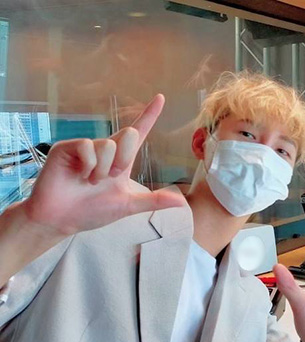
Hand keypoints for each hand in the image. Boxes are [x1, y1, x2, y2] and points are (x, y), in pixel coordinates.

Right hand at [22, 94, 185, 236]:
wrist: (62, 220)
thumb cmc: (92, 211)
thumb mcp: (128, 205)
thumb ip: (154, 201)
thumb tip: (181, 203)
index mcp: (121, 160)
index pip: (139, 132)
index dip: (150, 114)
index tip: (160, 97)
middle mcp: (105, 149)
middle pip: (129, 134)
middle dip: (124, 160)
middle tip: (109, 178)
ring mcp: (86, 147)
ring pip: (108, 144)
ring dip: (103, 169)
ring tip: (91, 181)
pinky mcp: (67, 147)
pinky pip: (88, 147)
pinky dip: (88, 166)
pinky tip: (79, 176)